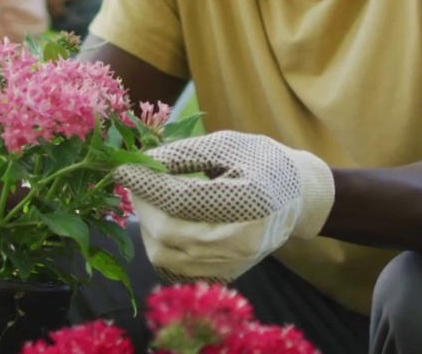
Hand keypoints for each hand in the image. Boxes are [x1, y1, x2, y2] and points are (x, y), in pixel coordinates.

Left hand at [113, 130, 334, 281]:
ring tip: (149, 200)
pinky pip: (176, 269)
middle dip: (143, 205)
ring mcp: (235, 264)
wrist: (299, 197)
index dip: (146, 184)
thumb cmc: (263, 162)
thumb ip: (184, 153)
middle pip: (169, 233)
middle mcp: (244, 241)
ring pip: (166, 256)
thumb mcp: (228, 145)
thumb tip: (140, 161)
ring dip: (147, 227)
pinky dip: (160, 245)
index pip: (182, 200)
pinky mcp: (225, 275)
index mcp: (251, 201)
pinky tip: (163, 222)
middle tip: (135, 182)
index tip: (122, 167)